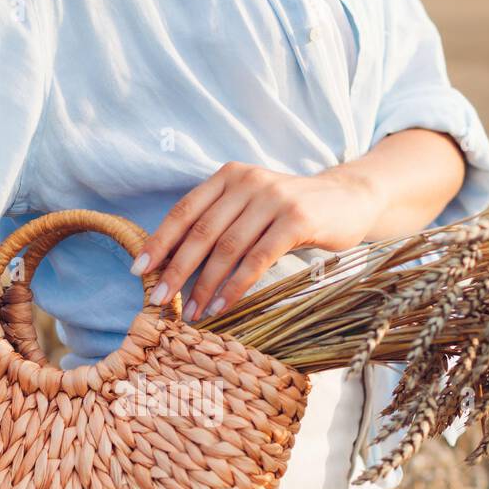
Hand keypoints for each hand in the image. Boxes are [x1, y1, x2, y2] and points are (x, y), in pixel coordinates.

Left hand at [133, 161, 383, 320]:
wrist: (349, 199)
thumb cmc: (291, 211)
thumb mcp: (251, 205)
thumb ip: (219, 222)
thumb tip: (173, 264)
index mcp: (228, 175)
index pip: (184, 211)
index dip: (159, 242)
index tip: (139, 270)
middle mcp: (247, 181)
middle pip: (201, 232)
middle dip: (176, 270)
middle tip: (157, 300)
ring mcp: (273, 199)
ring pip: (227, 249)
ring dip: (205, 286)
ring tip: (191, 313)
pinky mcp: (296, 220)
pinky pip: (256, 259)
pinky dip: (235, 287)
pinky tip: (222, 307)